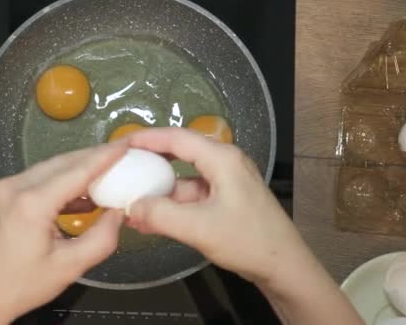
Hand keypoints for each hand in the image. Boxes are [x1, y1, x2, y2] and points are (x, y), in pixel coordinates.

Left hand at [0, 143, 126, 323]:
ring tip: (106, 173)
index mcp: (31, 204)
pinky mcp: (2, 195)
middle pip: (63, 163)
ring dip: (78, 168)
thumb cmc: (20, 286)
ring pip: (50, 168)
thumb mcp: (69, 267)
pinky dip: (61, 181)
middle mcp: (14, 187)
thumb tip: (118, 214)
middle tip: (121, 154)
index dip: (105, 156)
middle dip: (93, 157)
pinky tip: (81, 194)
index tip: (126, 144)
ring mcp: (4, 189)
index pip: (77, 170)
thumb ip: (101, 239)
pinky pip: (38, 179)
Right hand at [127, 128, 362, 324]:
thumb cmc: (247, 240)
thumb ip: (160, 215)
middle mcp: (224, 164)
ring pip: (184, 180)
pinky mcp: (226, 200)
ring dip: (159, 192)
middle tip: (123, 167)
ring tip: (130, 202)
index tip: (121, 144)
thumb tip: (130, 206)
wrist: (284, 267)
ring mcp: (226, 183)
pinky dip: (172, 206)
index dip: (147, 138)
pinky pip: (192, 197)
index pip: (177, 138)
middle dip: (150, 162)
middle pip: (180, 154)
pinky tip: (150, 220)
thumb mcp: (199, 227)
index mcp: (222, 159)